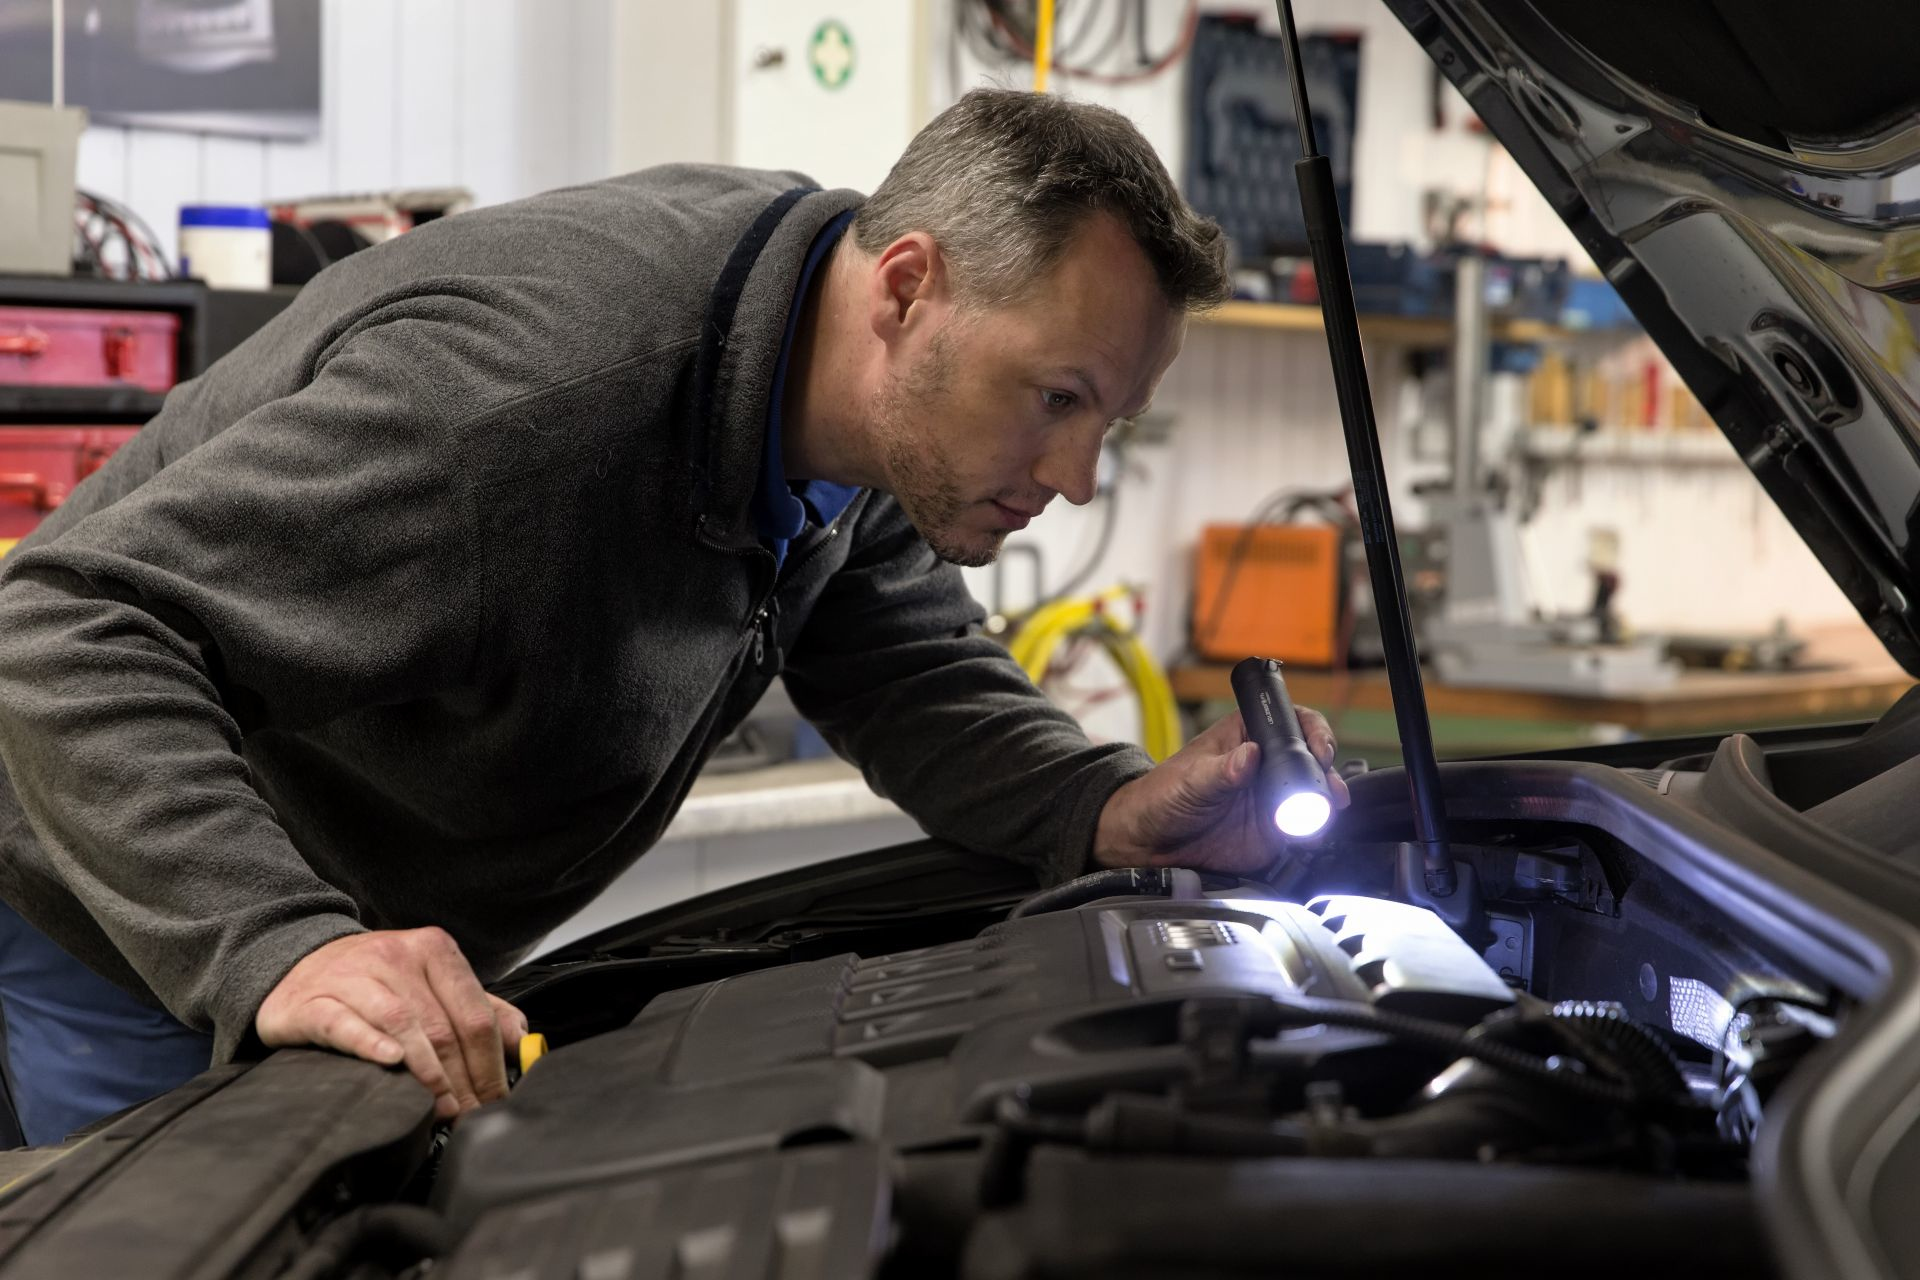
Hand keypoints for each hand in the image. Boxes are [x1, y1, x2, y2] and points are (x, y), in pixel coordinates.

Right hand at [255, 928, 528, 1119]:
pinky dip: (370, 1044)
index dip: (489, 1064)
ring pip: (401, 1023)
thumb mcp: (431, 981)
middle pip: (442, 1027)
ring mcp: (354, 974)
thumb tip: (521, 1043)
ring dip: (426, 1071)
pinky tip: (390, 1063)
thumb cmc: (375, 980)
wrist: (299, 962)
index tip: (494, 1098)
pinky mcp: (314, 999)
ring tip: (440, 1106)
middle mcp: (397, 956)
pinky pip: (346, 1023)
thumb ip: (480, 1008)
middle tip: (469, 1114)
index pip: (474, 1014)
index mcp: (435, 950)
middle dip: (462, 1079)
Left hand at [1091, 707, 1349, 875]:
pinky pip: (1304, 829)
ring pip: (1313, 794)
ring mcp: (1273, 796)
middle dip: (1325, 771)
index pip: (1292, 722)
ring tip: (1323, 812)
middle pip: (1312, 759)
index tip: (1319, 748)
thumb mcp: (1191, 779)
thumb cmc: (1164, 794)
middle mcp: (1268, 763)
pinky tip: (1310, 835)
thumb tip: (1249, 755)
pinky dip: (1314, 832)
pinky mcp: (1274, 831)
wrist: (1151, 841)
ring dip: (1325, 802)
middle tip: (1327, 787)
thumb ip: (1221, 770)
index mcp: (1248, 734)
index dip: (1313, 731)